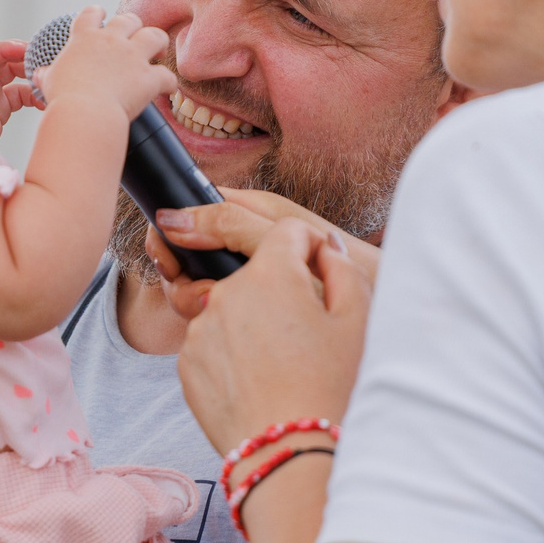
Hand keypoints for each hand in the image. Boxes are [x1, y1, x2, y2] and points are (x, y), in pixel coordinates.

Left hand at [0, 40, 36, 145]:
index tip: (26, 50)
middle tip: (46, 61)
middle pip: (1, 60)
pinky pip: (19, 93)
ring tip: (48, 80)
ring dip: (31, 75)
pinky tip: (44, 100)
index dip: (5, 49)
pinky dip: (33, 95)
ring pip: (12, 74)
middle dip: (23, 57)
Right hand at [39, 7, 176, 123]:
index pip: (92, 12)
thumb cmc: (64, 99)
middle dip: (134, 26)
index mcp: (85, 37)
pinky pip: (167, 76)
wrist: (85, 113)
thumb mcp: (49, 81)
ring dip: (158, 43)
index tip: (101, 16)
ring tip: (158, 53)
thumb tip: (39, 75)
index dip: (98, 13)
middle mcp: (111, 40)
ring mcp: (132, 57)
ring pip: (155, 35)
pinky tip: (167, 88)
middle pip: (129, 19)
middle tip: (134, 39)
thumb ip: (47, 74)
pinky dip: (168, 83)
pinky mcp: (149, 77)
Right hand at [149, 189, 381, 320]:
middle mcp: (243, 244)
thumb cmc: (337, 260)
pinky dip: (218, 319)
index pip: (189, 212)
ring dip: (197, 300)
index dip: (170, 233)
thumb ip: (227, 222)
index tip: (166, 258)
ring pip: (197, 287)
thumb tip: (171, 217)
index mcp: (248, 215)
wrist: (377, 301)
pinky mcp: (255, 307)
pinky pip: (218, 311)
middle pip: (186, 257)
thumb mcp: (276, 233)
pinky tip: (234, 330)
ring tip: (223, 312)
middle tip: (204, 295)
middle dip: (182, 277)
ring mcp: (248, 277)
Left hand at [178, 220, 368, 453]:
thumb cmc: (331, 388)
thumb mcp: (359, 319)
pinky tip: (261, 381)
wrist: (289, 456)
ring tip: (285, 363)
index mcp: (269, 273)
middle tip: (309, 332)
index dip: (311, 246)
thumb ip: (342, 267)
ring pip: (234, 308)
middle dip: (282, 289)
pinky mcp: (186, 364)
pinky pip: (215, 343)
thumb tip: (324, 248)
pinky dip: (235, 352)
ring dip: (256, 321)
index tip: (323, 272)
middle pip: (257, 272)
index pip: (288, 231)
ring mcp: (200, 329)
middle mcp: (225, 293)